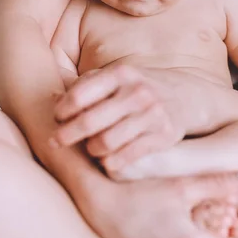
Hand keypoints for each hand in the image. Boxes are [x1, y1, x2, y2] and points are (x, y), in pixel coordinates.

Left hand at [50, 65, 186, 170]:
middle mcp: (138, 92)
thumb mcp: (117, 78)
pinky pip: (126, 158)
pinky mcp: (164, 136)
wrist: (186, 95)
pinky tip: (107, 160)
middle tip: (56, 142)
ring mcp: (153, 115)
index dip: (62, 111)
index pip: (79, 95)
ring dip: (91, 150)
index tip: (57, 118)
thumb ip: (87, 86)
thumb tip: (51, 100)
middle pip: (88, 122)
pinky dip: (111, 162)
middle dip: (66, 135)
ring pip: (105, 143)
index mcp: (122, 74)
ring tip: (90, 148)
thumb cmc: (138, 88)